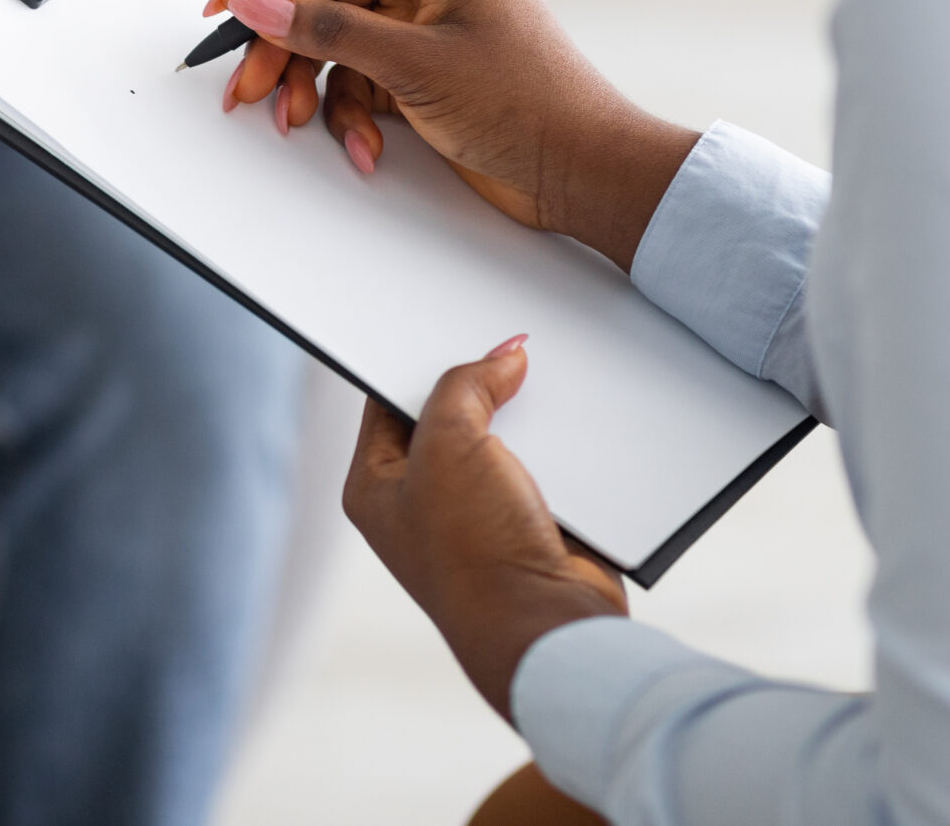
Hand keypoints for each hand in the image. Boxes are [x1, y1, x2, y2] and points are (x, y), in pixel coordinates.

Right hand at [204, 0, 697, 267]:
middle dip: (284, 40)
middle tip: (249, 81)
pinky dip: (349, 114)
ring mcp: (422, 28)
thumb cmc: (535, 103)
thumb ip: (328, 30)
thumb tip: (259, 3)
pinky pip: (356, 81)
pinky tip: (364, 145)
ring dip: (310, 85)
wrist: (583, 172)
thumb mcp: (415, 62)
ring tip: (296, 118)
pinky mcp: (419, 74)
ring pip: (333, 42)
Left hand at [345, 340, 628, 720]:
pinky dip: (559, 445)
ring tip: (546, 370)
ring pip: (500, 439)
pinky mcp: (528, 525)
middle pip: (448, 417)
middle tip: (503, 342)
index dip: (414, 358)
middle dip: (478, 383)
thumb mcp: (449, 444)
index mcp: (374, 487)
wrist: (546, 628)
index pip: (385, 401)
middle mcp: (420, 503)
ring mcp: (476, 516)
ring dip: (524, 413)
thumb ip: (465, 386)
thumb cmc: (475, 551)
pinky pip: (542, 467)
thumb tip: (503, 356)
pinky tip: (575, 416)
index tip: (443, 321)